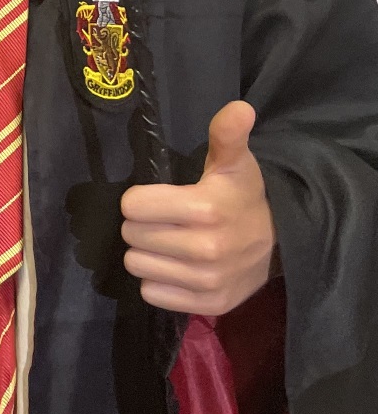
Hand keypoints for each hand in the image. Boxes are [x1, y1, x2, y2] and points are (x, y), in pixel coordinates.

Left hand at [122, 100, 276, 315]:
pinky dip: (158, 282)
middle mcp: (207, 249)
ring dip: (146, 254)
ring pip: (136, 265)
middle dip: (142, 225)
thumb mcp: (235, 163)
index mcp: (206, 208)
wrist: (281, 244)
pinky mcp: (209, 305)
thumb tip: (239, 108)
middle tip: (165, 222)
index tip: (157, 198)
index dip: (140, 200)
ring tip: (169, 244)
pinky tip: (177, 267)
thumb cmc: (244, 197)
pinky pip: (151, 294)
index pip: (132, 206)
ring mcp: (208, 280)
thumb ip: (227, 135)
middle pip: (132, 235)